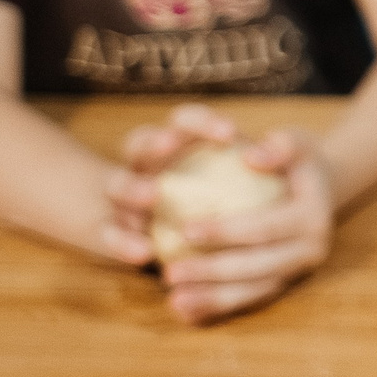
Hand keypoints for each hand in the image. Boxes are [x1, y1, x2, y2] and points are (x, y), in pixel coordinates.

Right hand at [102, 102, 240, 267]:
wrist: (180, 236)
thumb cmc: (229, 198)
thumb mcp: (245, 177)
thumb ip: (256, 161)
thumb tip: (266, 153)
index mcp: (176, 144)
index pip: (183, 122)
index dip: (201, 122)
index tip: (230, 133)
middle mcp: (145, 166)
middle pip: (140, 144)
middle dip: (155, 142)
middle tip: (172, 145)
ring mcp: (123, 198)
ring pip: (117, 185)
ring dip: (132, 188)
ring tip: (153, 195)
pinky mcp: (112, 230)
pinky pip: (111, 236)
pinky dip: (123, 243)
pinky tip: (144, 254)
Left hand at [156, 131, 335, 324]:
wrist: (322, 189)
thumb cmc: (297, 160)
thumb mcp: (296, 142)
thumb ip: (280, 146)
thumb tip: (250, 157)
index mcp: (313, 217)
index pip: (265, 228)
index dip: (226, 232)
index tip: (185, 230)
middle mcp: (310, 251)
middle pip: (257, 267)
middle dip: (211, 273)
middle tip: (168, 273)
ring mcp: (298, 271)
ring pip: (253, 292)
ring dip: (212, 299)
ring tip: (173, 300)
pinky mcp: (284, 285)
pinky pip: (249, 300)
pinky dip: (217, 307)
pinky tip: (185, 312)